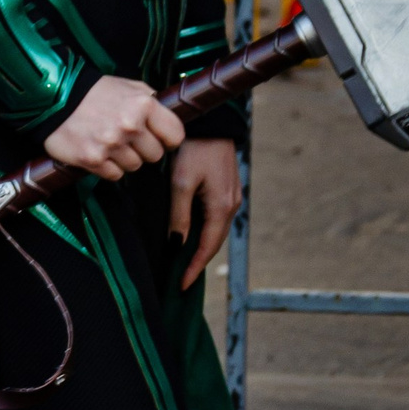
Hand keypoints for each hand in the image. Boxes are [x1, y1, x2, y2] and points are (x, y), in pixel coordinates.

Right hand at [41, 76, 185, 181]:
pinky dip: (108, 167)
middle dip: (144, 149)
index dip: (167, 139)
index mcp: (143, 104)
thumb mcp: (129, 86)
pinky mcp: (93, 159)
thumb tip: (169, 115)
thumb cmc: (94, 92)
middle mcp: (130, 125)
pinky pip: (114, 175)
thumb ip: (151, 100)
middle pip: (155, 155)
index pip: (175, 136)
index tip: (159, 138)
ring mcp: (111, 144)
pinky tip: (99, 152)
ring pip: (135, 166)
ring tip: (110, 143)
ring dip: (124, 158)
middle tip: (128, 139)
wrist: (54, 98)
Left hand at [169, 136, 239, 288]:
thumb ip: (179, 215)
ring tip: (184, 262)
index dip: (194, 268)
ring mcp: (231, 197)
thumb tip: (177, 244)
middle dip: (198, 261)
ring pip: (215, 230)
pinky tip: (191, 235)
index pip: (207, 248)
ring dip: (201, 247)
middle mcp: (231, 206)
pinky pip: (215, 218)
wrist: (211, 123)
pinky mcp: (227, 189)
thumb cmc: (194, 150)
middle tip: (181, 279)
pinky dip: (204, 232)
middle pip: (213, 242)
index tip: (181, 285)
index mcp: (221, 208)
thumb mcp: (181, 183)